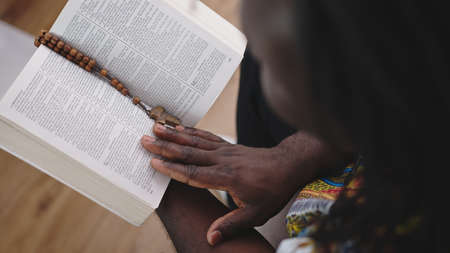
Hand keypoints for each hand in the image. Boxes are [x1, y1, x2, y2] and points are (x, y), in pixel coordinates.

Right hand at [141, 124, 345, 245]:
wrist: (289, 165)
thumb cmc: (273, 190)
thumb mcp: (257, 214)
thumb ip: (232, 224)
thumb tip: (210, 237)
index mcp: (227, 177)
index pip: (194, 174)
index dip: (173, 169)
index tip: (154, 163)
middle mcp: (223, 160)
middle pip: (189, 153)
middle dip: (165, 147)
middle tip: (145, 139)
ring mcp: (225, 150)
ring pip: (195, 141)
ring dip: (174, 134)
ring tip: (156, 127)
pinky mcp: (228, 146)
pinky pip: (206, 137)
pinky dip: (191, 131)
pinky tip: (179, 127)